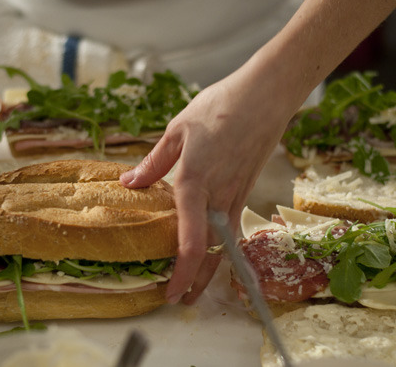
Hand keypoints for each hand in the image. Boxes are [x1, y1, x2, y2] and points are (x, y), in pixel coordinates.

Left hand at [121, 63, 300, 303]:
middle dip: (196, 282)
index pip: (190, 240)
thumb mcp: (177, 130)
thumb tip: (129, 184)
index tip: (169, 292)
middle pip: (210, 252)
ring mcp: (236, 194)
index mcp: (194, 182)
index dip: (181, 272)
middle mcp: (218, 196)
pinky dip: (222, 246)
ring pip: (224, 244)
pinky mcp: (246, 188)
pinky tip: (215, 249)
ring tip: (197, 287)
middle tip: (180, 300)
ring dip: (210, 269)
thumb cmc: (220, 107)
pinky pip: (233, 226)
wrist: (266, 95)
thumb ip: (154, 162)